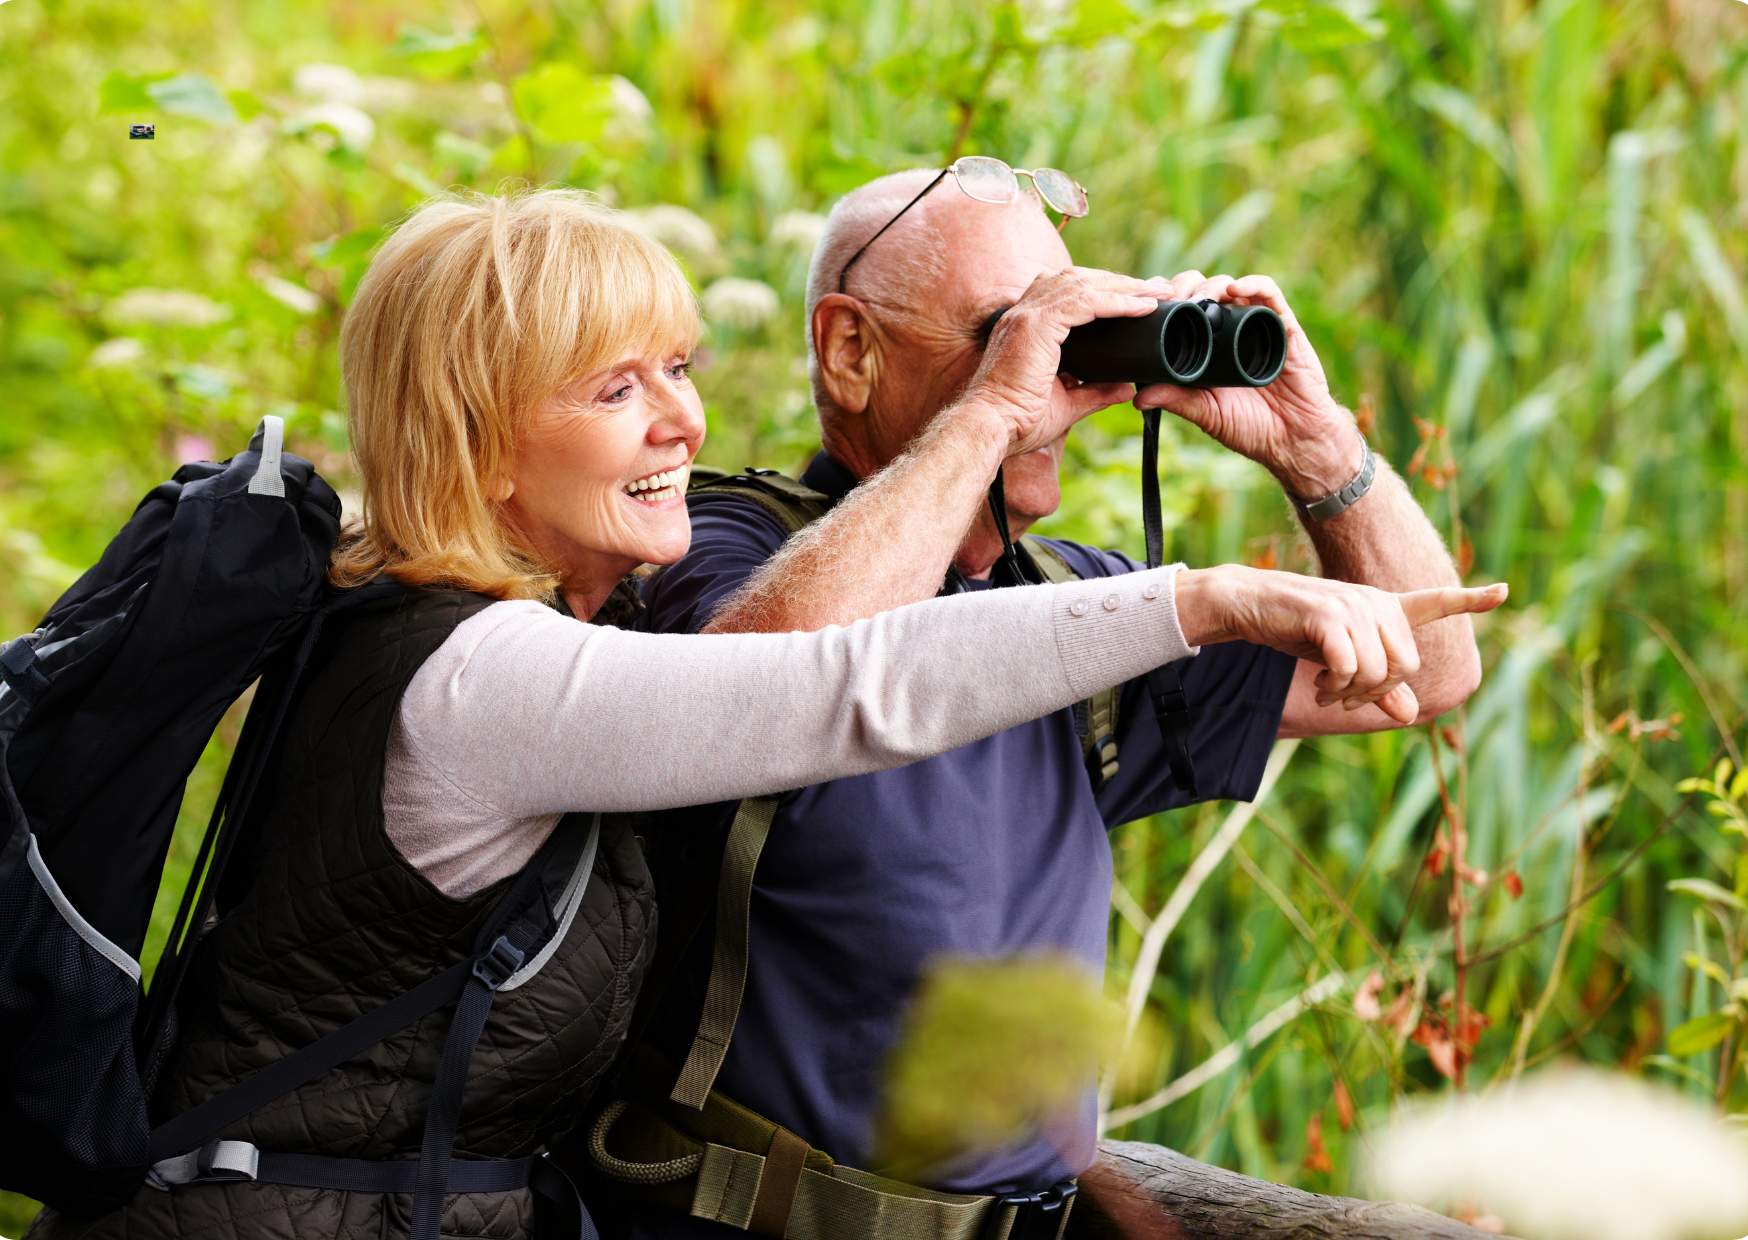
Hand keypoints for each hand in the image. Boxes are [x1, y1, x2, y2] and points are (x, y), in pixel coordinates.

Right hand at [965, 267, 1173, 456]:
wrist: (991, 429)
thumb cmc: (1018, 422)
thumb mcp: (1066, 404)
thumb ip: (1095, 392)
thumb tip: (1126, 388)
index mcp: (1025, 327)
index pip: (1067, 293)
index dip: (1102, 290)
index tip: (1136, 298)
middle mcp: (1023, 313)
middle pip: (1077, 279)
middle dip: (1118, 281)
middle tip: (1155, 288)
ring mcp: (1028, 315)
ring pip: (1084, 284)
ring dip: (1124, 286)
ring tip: (1156, 292)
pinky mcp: (1037, 325)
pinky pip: (1085, 302)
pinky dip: (1117, 301)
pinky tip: (1142, 306)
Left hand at [1133, 273, 1357, 497]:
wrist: (1294, 440)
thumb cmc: (1251, 428)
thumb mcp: (1206, 413)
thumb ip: (1176, 400)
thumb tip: (1137, 398)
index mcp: (1208, 346)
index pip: (1182, 309)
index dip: (1164, 300)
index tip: (1146, 303)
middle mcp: (1230, 330)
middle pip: (1203, 290)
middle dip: (1183, 287)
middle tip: (1169, 300)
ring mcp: (1256, 324)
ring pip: (1231, 286)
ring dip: (1210, 284)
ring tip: (1196, 298)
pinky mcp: (1283, 325)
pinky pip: (1270, 294)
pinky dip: (1252, 284)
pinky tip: (1234, 289)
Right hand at [1175, 565, 1508, 724]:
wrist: (1250, 603)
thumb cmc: (1296, 629)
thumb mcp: (1340, 659)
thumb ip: (1377, 686)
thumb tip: (1410, 716)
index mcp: (1384, 608)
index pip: (1434, 601)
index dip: (1470, 599)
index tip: (1504, 592)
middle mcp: (1376, 603)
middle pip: (1406, 666)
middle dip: (1377, 693)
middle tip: (1344, 699)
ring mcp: (1354, 607)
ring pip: (1379, 672)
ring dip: (1352, 695)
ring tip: (1327, 692)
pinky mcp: (1329, 616)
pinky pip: (1349, 668)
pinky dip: (1335, 687)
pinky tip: (1319, 686)